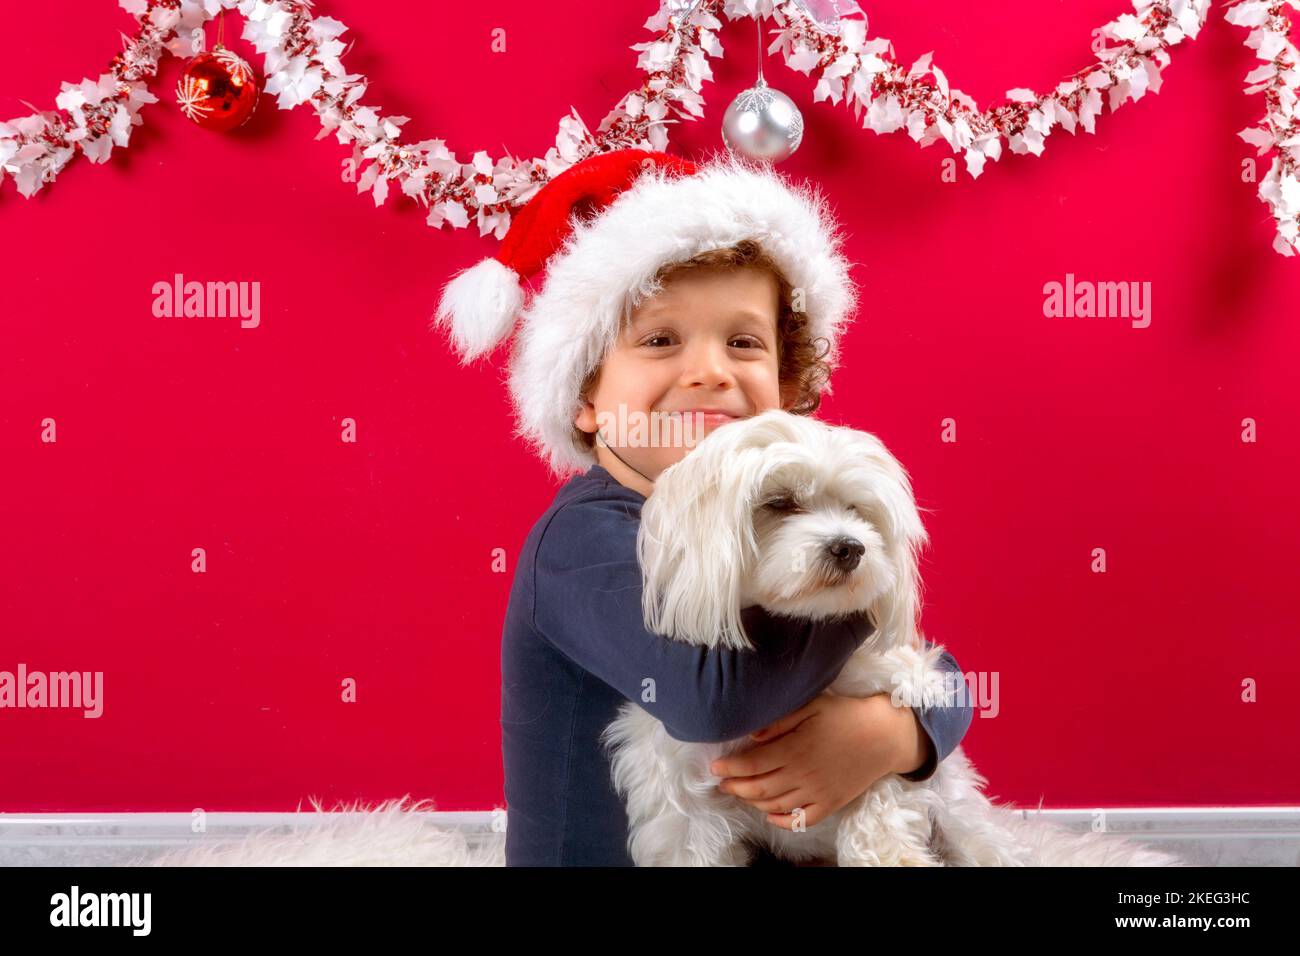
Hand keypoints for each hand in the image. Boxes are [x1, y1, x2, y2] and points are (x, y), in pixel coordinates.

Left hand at [709, 692, 929, 830]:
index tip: (714, 768)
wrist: (885, 735)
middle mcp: (803, 775)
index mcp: (795, 749)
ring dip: (753, 802)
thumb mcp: (812, 706)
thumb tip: (752, 735)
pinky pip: (801, 820)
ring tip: (741, 794)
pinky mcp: (831, 803)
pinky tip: (770, 815)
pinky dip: (782, 820)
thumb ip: (779, 721)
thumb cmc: (846, 715)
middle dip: (735, 787)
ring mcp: (817, 792)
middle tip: (722, 783)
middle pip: (759, 788)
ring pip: (776, 805)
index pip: (752, 764)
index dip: (730, 768)